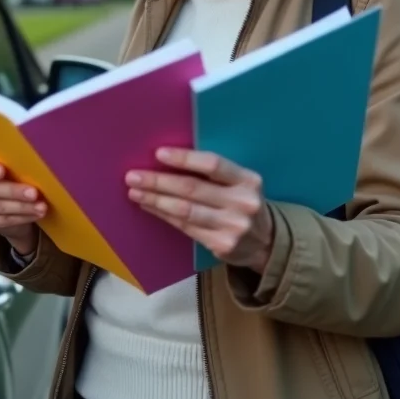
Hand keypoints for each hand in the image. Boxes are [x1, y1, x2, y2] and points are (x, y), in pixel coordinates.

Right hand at [0, 156, 44, 254]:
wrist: (6, 200)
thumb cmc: (10, 175)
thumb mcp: (10, 167)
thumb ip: (14, 164)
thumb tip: (35, 162)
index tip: (2, 171)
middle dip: (13, 192)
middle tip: (34, 193)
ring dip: (22, 208)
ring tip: (41, 207)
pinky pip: (1, 221)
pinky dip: (21, 218)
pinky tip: (35, 215)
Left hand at [127, 148, 274, 271]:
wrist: (266, 242)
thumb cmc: (242, 202)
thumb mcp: (240, 183)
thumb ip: (214, 174)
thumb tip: (167, 160)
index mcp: (248, 180)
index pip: (213, 164)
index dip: (184, 158)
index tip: (159, 154)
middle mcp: (242, 203)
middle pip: (192, 189)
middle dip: (159, 181)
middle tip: (133, 176)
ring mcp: (232, 226)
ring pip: (185, 210)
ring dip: (155, 200)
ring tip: (135, 192)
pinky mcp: (221, 245)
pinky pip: (185, 227)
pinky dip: (164, 215)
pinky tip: (150, 207)